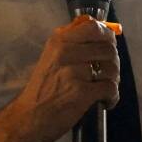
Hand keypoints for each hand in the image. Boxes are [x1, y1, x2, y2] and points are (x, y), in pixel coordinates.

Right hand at [3, 16, 119, 141]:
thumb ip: (71, 39)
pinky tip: (105, 101)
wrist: (27, 117)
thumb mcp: (51, 55)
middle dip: (113, 62)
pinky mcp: (81, 92)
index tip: (108, 46)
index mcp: (59, 40)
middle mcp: (66, 52)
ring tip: (105, 88)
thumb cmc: (41, 87)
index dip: (107, 36)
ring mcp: (74, 72)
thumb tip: (97, 25)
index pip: (94, 27)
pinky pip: (110, 88)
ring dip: (114, 80)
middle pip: (108, 48)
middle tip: (107, 74)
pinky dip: (112, 97)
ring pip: (112, 68)